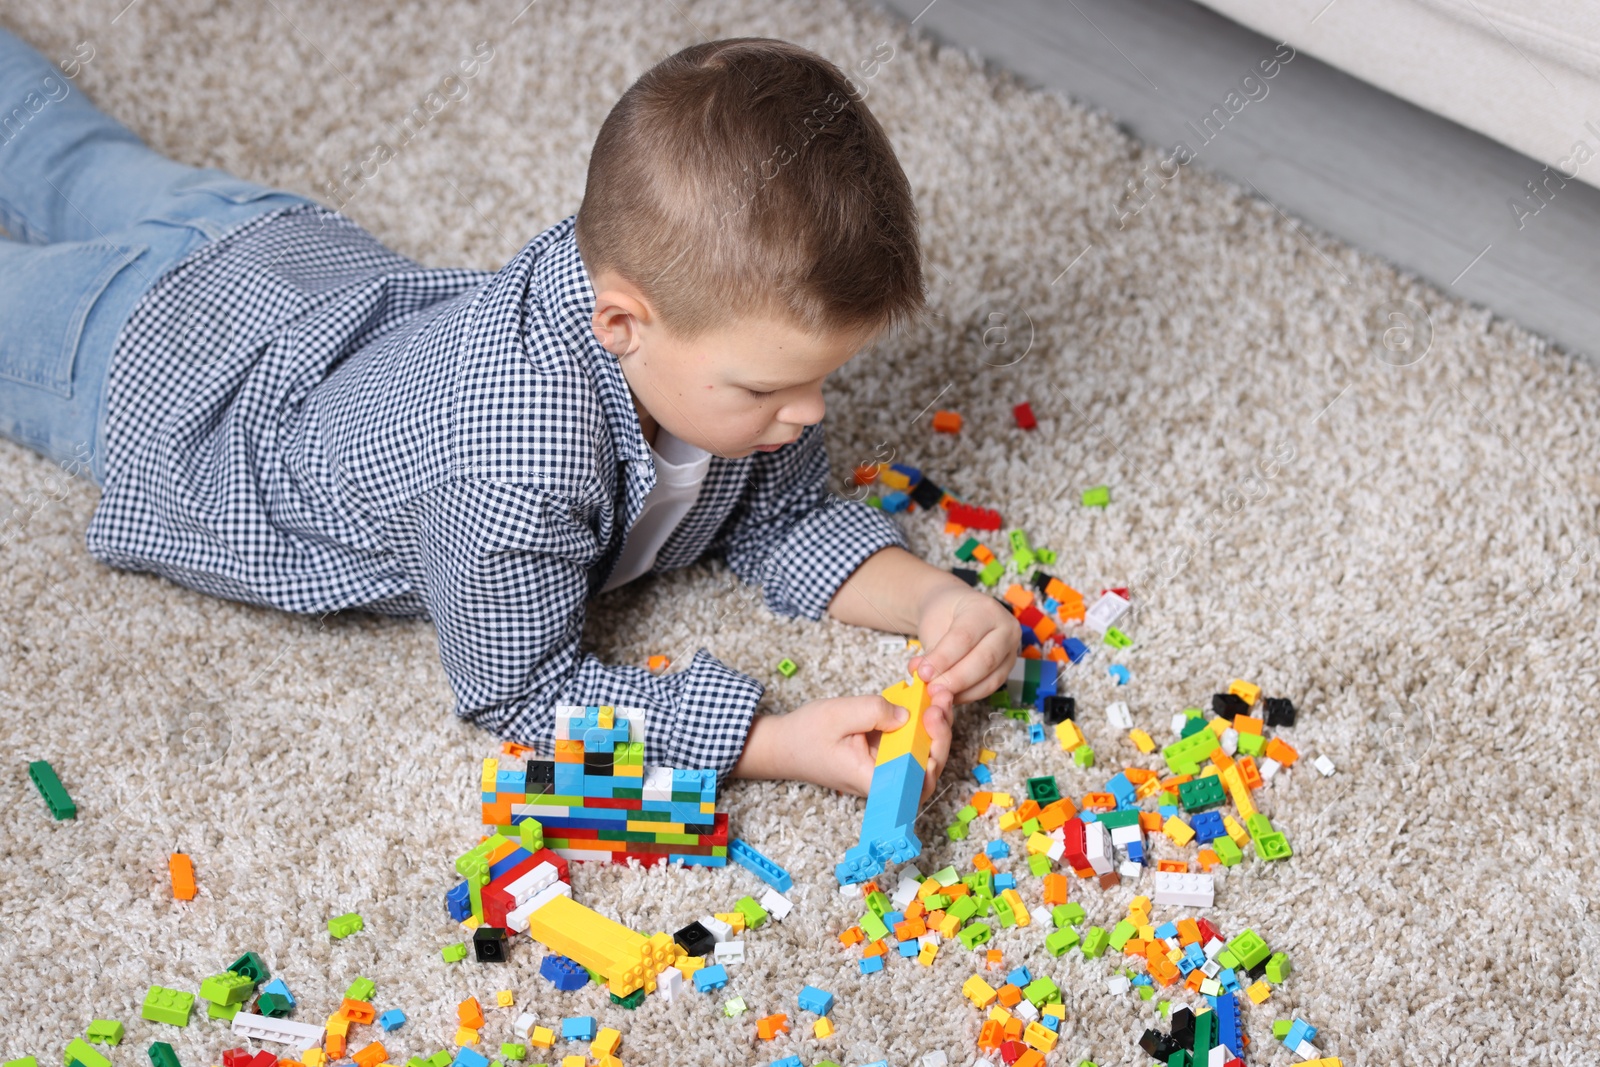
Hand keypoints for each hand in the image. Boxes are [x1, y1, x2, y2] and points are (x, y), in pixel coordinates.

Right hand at [731, 689, 953, 801]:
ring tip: (936, 695)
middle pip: (927, 768)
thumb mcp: (839, 714)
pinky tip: (923, 698)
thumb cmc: (804, 734)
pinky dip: (920, 722)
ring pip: (922, 755)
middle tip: (940, 699)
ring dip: (934, 727)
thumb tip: (908, 716)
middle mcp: (882, 779)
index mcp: (871, 778)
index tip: (931, 724)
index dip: (934, 757)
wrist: (782, 744)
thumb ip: (876, 712)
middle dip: (940, 734)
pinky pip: (909, 743)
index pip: (916, 783)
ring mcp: (884, 767)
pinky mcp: (882, 755)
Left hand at [909, 581, 1019, 702]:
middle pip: (984, 659)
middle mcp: (1006, 627)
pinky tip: (951, 695)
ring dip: (963, 691)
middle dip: (955, 679)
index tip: (923, 673)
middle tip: (932, 688)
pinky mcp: (1007, 667)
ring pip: (991, 677)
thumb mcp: (933, 624)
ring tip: (939, 694)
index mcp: (985, 608)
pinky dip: (969, 695)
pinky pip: (991, 686)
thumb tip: (924, 676)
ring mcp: (1011, 649)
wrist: (955, 610)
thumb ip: (931, 652)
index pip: (965, 637)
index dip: (943, 659)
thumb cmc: (944, 614)